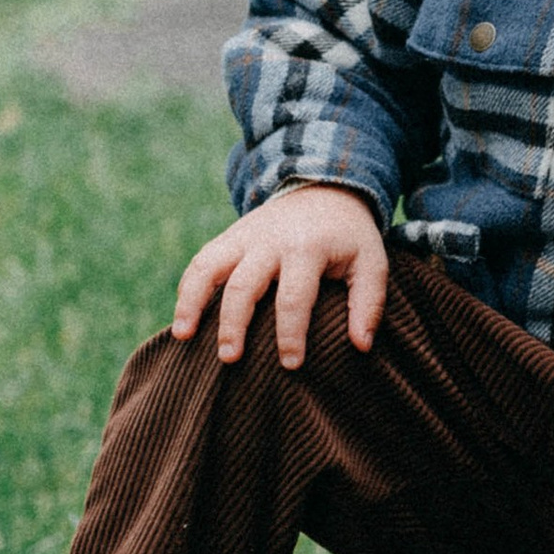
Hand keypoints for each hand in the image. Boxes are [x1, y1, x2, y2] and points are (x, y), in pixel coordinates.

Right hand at [171, 184, 388, 366]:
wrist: (324, 188)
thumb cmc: (349, 237)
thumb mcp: (371, 261)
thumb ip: (369, 302)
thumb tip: (361, 346)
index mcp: (308, 248)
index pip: (294, 297)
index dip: (291, 334)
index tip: (291, 365)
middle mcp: (270, 241)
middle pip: (244, 285)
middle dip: (233, 324)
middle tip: (230, 359)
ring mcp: (244, 237)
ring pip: (208, 267)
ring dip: (192, 302)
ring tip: (183, 337)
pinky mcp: (229, 237)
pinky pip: (201, 262)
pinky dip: (187, 289)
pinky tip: (182, 320)